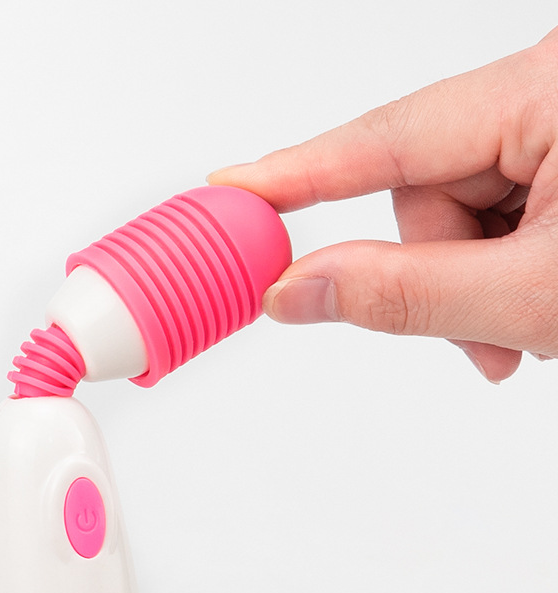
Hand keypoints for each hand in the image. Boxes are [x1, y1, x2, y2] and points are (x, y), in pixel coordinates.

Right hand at [209, 28, 557, 382]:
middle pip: (426, 189)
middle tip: (482, 339)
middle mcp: (551, 92)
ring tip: (526, 332)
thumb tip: (298, 289)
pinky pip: (493, 213)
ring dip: (472, 283)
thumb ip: (403, 294)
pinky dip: (500, 272)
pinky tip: (536, 302)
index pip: (386, 138)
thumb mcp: (538, 293)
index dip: (298, 173)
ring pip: (456, 212)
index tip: (230, 189)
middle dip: (437, 274)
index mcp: (553, 90)